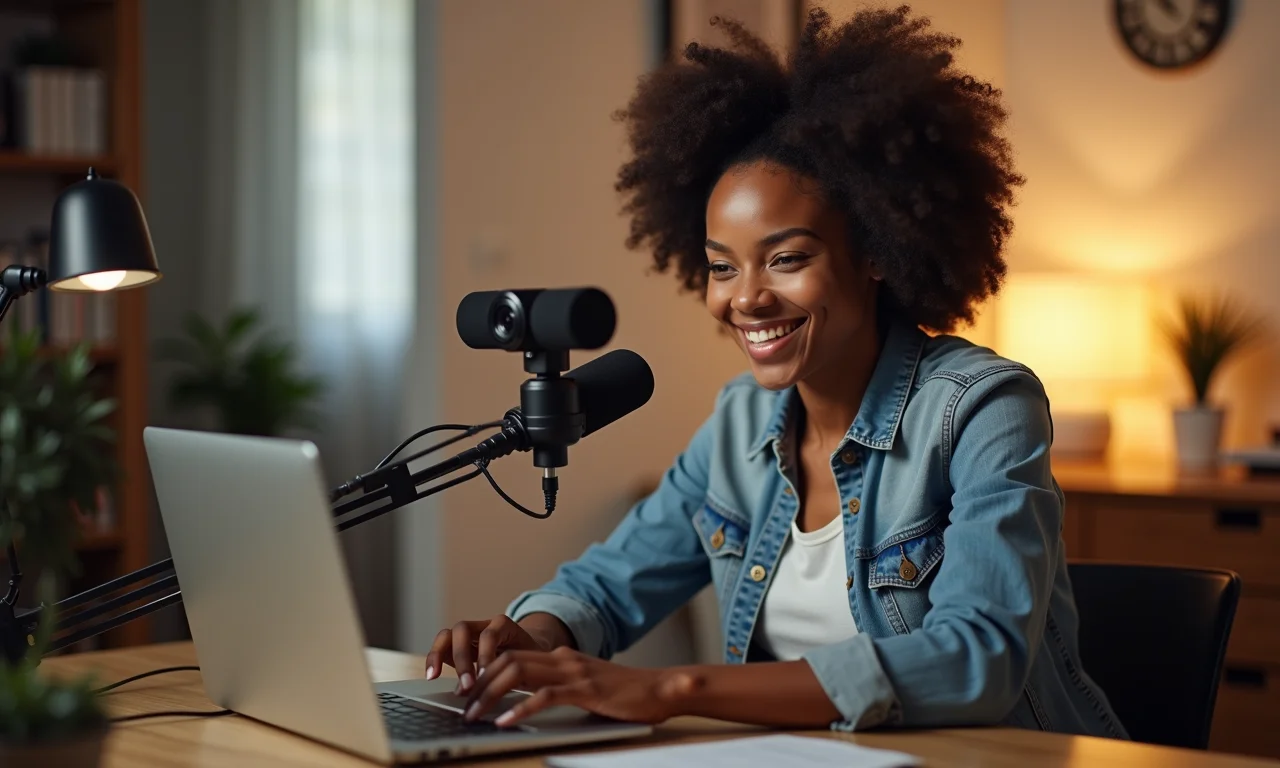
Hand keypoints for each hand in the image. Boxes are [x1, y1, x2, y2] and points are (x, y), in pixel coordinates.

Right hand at [424, 615, 547, 693]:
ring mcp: (467, 634)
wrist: (527, 652)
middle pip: (463, 630)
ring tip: (434, 676)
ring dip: (440, 655)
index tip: (484, 677)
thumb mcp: (530, 663)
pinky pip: (440, 646)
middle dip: (461, 658)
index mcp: (504, 625)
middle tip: (466, 685)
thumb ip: (517, 672)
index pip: (490, 635)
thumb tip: (503, 695)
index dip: (485, 655)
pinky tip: (431, 676)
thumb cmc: (530, 659)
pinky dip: (433, 658)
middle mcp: (482, 625)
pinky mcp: (456, 645)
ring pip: (447, 635)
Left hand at [462, 646, 699, 726]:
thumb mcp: (587, 685)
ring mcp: (574, 672)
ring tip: (475, 715)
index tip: (469, 693)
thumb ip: (561, 686)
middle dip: (479, 683)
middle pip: (508, 660)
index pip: (512, 656)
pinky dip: (521, 709)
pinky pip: (545, 696)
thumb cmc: (626, 694)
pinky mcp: (586, 690)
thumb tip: (528, 698)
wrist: (662, 689)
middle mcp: (564, 659)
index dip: (485, 672)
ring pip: (519, 673)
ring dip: (491, 694)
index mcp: (562, 657)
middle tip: (463, 706)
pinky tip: (506, 722)